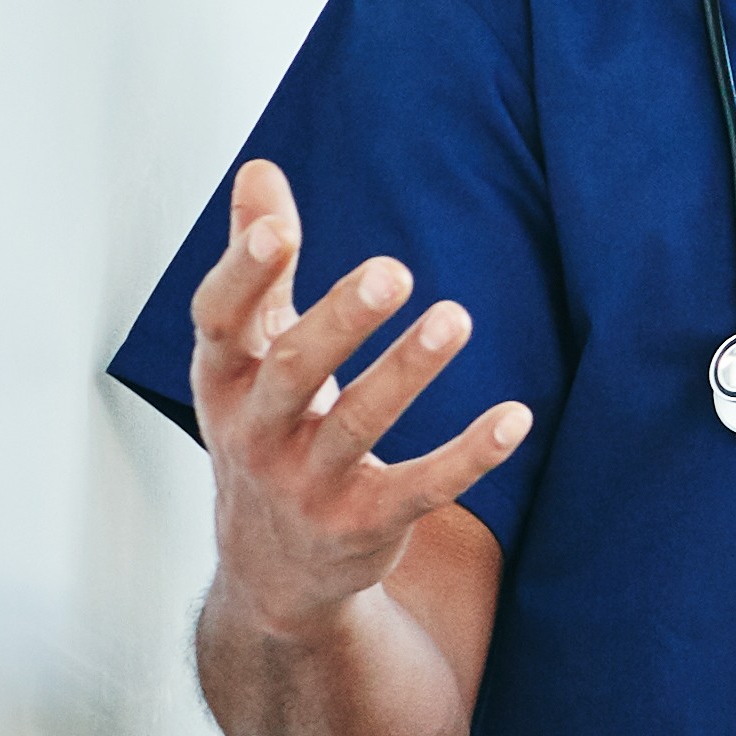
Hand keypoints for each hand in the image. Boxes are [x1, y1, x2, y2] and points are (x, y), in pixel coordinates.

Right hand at [185, 157, 525, 637]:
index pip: (220, 319)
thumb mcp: (249, 354)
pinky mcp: (363, 523)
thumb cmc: (268, 427)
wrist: (271, 566)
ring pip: (358, 424)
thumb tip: (261, 169)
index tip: (281, 228)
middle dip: (340, 320)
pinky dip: (468, 454)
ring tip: (456, 318)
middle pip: (293, 368)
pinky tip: (515, 418)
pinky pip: (421, 486)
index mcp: (225, 378)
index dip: (244, 274)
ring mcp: (307, 483)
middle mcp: (256, 431)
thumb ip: (262, 264)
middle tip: (395, 270)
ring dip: (408, 372)